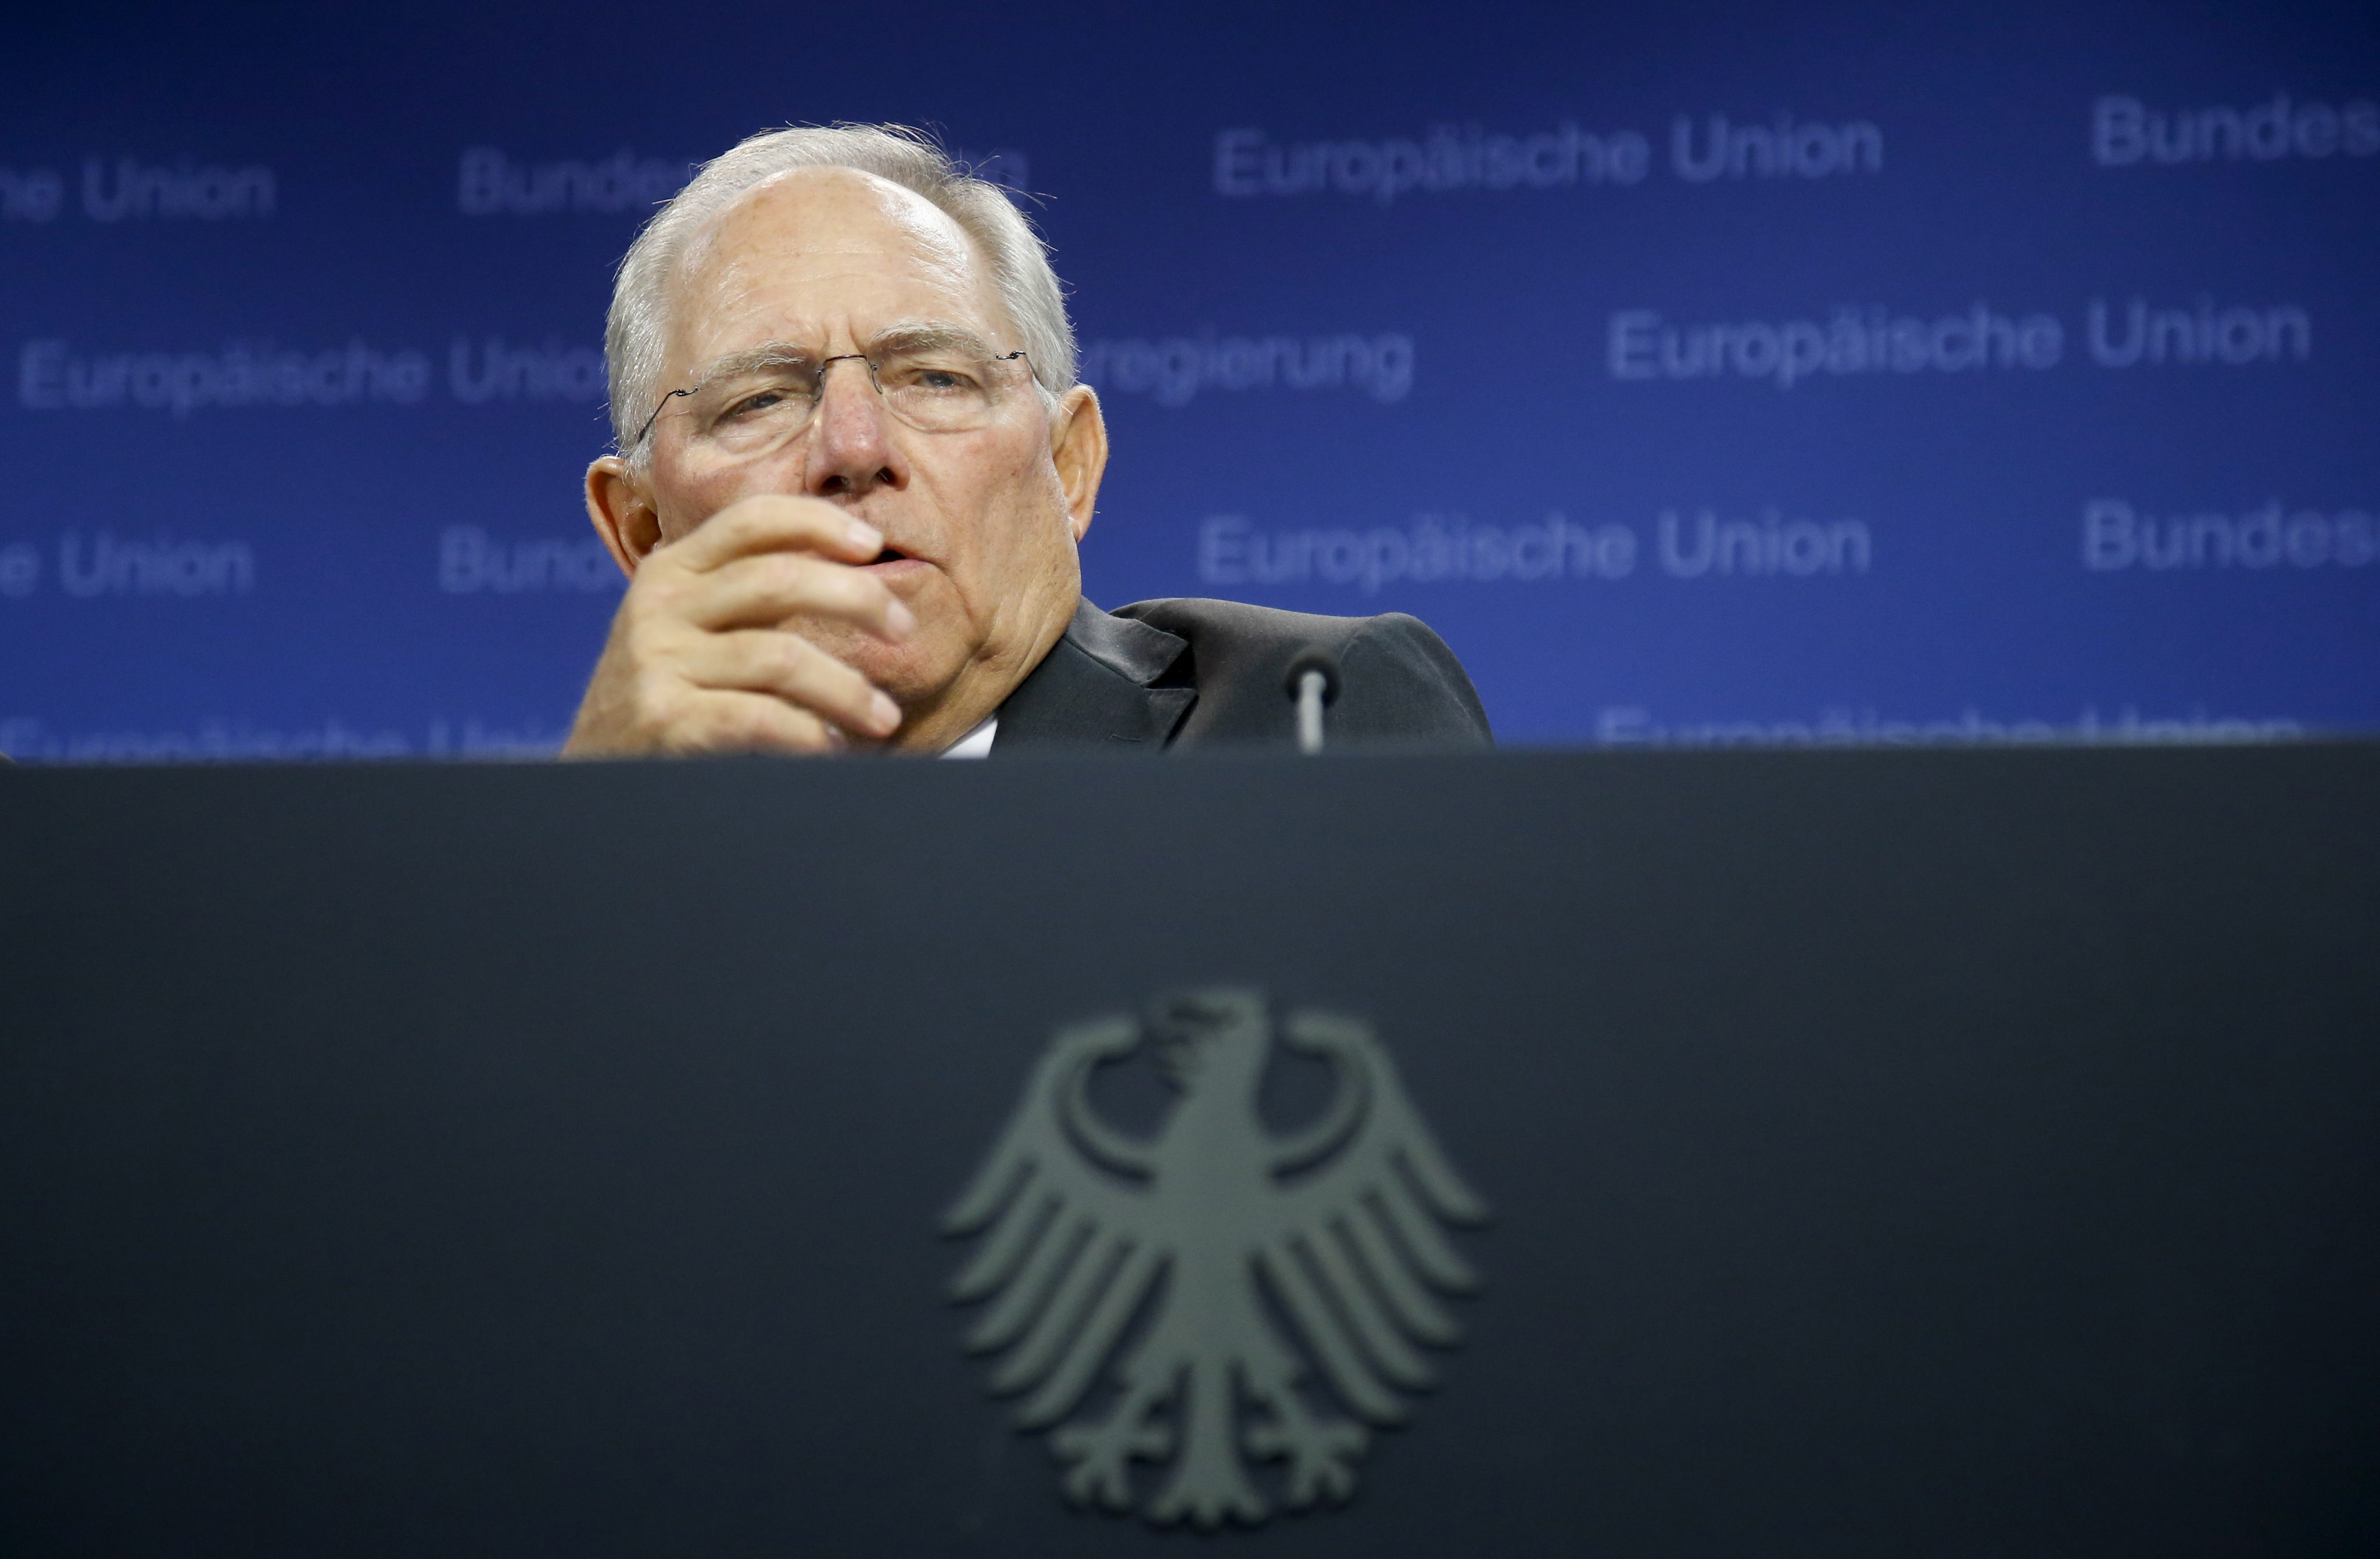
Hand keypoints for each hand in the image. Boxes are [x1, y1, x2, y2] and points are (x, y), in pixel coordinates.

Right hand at [562, 495, 915, 756]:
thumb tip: (859, 579)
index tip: (873, 544)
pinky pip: (760, 717)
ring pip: (781, 655)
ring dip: (847, 688)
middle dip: (858, 599)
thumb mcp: (692, 631)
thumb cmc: (667, 700)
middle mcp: (661, 605)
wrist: (593, 778)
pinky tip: (831, 748)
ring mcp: (658, 661)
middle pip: (780, 579)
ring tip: (884, 719)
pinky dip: (809, 733)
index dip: (819, 522)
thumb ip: (749, 600)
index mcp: (672, 570)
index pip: (752, 520)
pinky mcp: (665, 719)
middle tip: (904, 629)